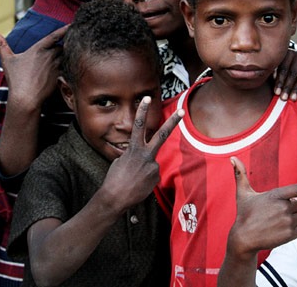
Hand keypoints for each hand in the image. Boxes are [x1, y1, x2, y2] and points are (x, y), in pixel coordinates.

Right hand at [0, 25, 67, 110]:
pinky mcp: (60, 76)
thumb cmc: (15, 79)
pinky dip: (68, 66)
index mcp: (38, 49)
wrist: (26, 98)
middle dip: (64, 46)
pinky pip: (68, 68)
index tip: (72, 24)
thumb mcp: (7, 60)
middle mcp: (49, 56)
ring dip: (67, 56)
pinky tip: (68, 69)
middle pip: (62, 46)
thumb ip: (1, 44)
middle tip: (66, 47)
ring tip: (67, 59)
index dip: (64, 29)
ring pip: (66, 57)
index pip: (55, 35)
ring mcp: (56, 66)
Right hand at [101, 97, 183, 211]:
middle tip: (181, 111)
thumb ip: (132, 154)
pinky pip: (153, 175)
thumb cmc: (114, 179)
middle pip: (162, 134)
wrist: (115, 197)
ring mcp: (153, 165)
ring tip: (134, 180)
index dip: (143, 110)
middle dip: (172, 122)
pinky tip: (138, 185)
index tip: (147, 98)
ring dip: (144, 171)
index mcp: (134, 148)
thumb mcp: (120, 161)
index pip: (139, 125)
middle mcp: (146, 154)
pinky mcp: (157, 177)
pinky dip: (146, 179)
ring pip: (152, 163)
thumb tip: (140, 156)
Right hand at [227, 157, 296, 256]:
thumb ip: (240, 174)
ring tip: (281, 220)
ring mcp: (287, 222)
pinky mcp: (290, 235)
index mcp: (276, 195)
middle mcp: (283, 208)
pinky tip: (287, 228)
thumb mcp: (243, 193)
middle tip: (278, 212)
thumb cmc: (244, 214)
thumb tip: (232, 158)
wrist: (243, 239)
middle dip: (294, 206)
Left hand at [274, 49, 296, 101]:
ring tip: (292, 98)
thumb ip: (271, 71)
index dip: (279, 81)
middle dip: (287, 87)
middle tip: (283, 98)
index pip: (284, 68)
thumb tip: (259, 76)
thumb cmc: (281, 70)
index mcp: (288, 52)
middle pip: (293, 72)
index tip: (276, 92)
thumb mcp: (276, 68)